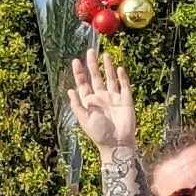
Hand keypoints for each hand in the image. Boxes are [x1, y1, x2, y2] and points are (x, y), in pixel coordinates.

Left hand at [65, 41, 139, 157]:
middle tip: (90, 51)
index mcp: (89, 102)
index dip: (79, 73)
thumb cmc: (99, 134)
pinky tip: (119, 68)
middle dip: (93, 65)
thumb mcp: (84, 119)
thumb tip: (70, 90)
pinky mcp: (126, 101)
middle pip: (96, 77)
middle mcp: (101, 98)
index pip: (83, 84)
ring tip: (105, 55)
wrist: (117, 144)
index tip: (76, 61)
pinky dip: (122, 78)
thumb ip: (77, 104)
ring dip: (107, 67)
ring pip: (110, 79)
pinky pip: (124, 86)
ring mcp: (114, 98)